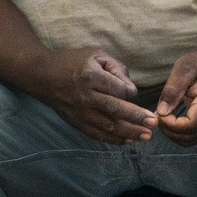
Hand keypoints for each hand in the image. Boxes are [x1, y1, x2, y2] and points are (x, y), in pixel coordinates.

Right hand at [28, 48, 153, 144]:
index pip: (118, 90)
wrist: (42, 76)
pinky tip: (127, 141)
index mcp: (91, 77)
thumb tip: (130, 89)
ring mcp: (80, 113)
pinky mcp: (76, 123)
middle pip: (115, 110)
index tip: (133, 93)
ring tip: (146, 136)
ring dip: (128, 133)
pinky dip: (112, 139)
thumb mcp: (96, 54)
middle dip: (136, 118)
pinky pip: (96, 134)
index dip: (131, 93)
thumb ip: (117, 68)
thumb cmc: (73, 61)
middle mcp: (86, 97)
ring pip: (107, 126)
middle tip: (154, 124)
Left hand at [155, 45, 196, 145]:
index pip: (190, 125)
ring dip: (174, 135)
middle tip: (158, 117)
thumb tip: (161, 113)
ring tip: (163, 119)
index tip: (160, 113)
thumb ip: (172, 90)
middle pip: (190, 136)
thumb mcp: (183, 69)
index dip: (172, 124)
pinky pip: (193, 136)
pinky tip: (171, 121)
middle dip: (170, 131)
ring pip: (191, 140)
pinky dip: (179, 134)